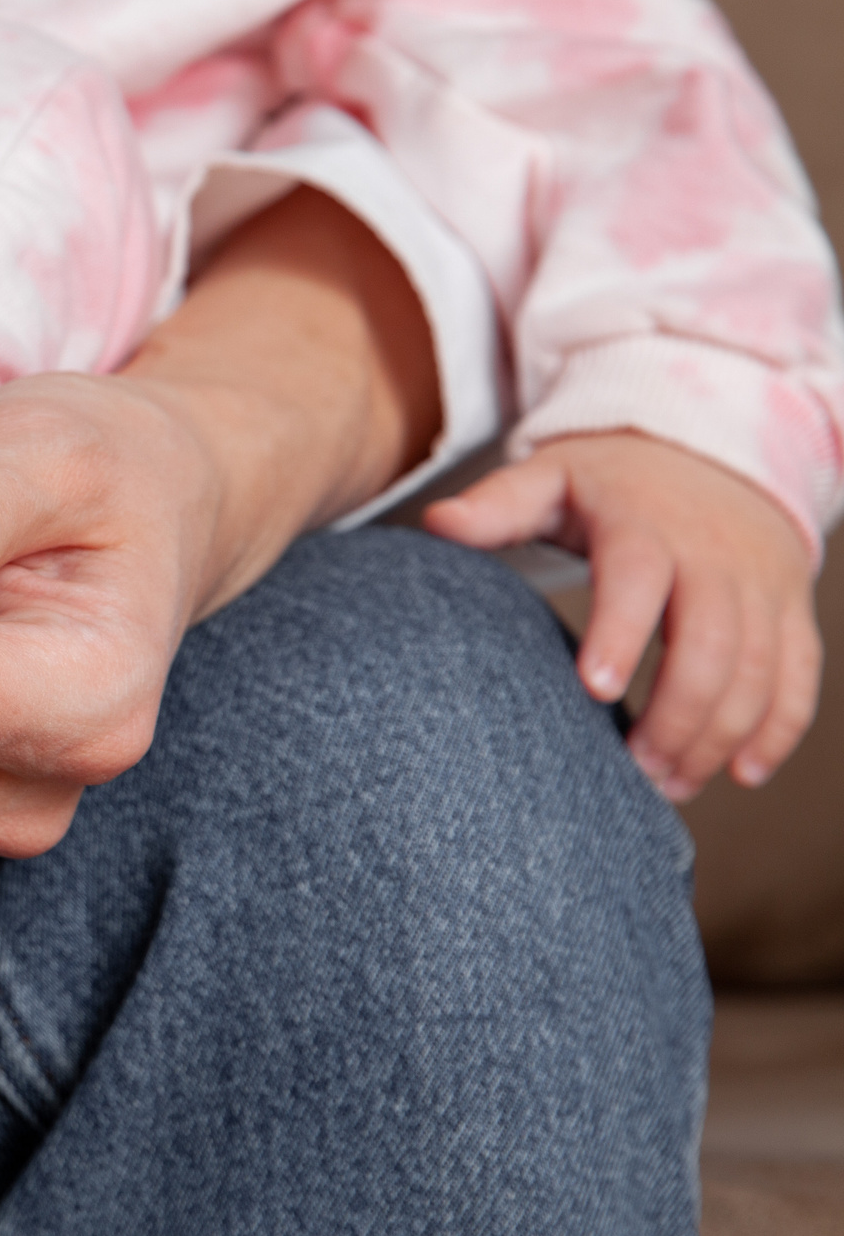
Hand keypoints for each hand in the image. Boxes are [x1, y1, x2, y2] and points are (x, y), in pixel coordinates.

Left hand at [425, 431, 820, 798]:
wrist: (710, 450)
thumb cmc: (611, 481)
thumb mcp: (551, 477)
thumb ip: (498, 505)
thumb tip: (437, 524)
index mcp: (644, 526)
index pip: (637, 579)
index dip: (620, 632)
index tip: (593, 690)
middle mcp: (713, 557)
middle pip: (711, 643)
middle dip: (676, 714)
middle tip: (633, 771)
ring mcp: (760, 585)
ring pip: (760, 669)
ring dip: (720, 734)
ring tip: (669, 785)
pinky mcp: (789, 609)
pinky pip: (799, 674)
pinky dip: (779, 728)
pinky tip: (742, 772)